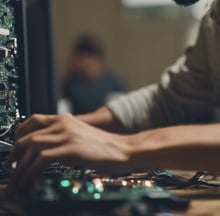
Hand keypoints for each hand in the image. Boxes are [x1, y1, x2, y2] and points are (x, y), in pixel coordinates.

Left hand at [6, 113, 130, 192]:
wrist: (124, 149)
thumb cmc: (105, 146)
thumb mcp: (81, 136)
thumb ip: (64, 137)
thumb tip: (45, 151)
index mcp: (66, 119)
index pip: (33, 120)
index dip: (19, 135)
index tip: (15, 150)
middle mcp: (64, 123)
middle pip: (28, 136)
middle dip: (15, 156)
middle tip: (12, 170)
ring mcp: (68, 135)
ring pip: (31, 148)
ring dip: (20, 169)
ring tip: (19, 183)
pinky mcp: (72, 148)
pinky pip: (42, 160)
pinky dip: (31, 172)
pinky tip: (32, 182)